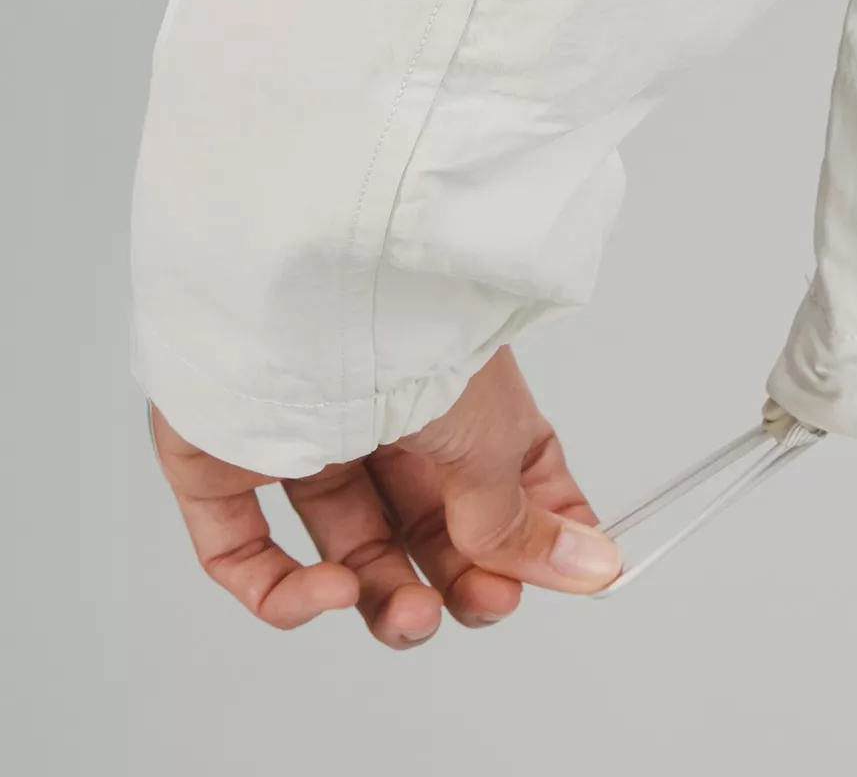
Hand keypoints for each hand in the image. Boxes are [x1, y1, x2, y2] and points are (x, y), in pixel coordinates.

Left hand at [150, 345, 620, 646]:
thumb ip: (519, 521)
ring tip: (413, 617)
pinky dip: (288, 596)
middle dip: (462, 579)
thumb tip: (592, 568)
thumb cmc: (416, 333)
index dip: (533, 533)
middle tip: (485, 604)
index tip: (567, 577)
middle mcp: (380, 414)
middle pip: (426, 527)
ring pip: (346, 550)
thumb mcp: (490, 439)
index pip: (504, 475)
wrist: (312, 282)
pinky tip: (331, 592)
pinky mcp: (222, 467)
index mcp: (453, 394)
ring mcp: (300, 441)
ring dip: (387, 602)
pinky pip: (247, 556)